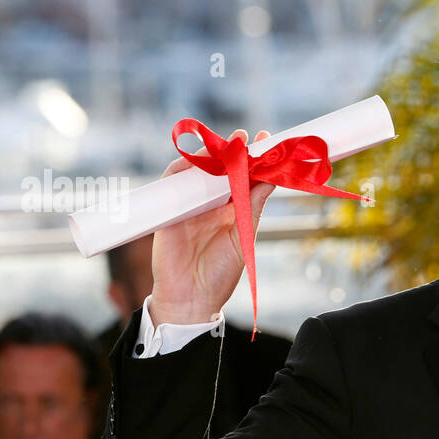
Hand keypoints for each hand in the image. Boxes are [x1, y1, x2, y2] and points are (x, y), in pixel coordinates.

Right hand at [150, 129, 275, 323]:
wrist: (192, 300)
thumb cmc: (220, 275)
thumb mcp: (243, 239)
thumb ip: (252, 208)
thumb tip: (269, 180)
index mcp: (232, 210)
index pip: (244, 178)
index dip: (254, 160)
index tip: (266, 141)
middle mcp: (210, 204)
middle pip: (221, 169)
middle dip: (233, 152)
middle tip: (246, 138)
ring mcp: (189, 206)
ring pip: (198, 172)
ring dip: (210, 156)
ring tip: (227, 146)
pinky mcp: (169, 212)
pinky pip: (171, 184)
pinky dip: (181, 169)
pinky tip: (195, 160)